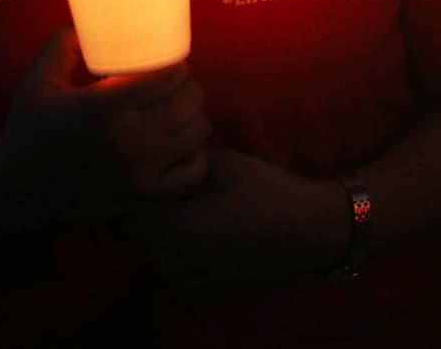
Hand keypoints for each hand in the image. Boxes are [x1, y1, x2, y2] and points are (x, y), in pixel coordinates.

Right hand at [0, 28, 209, 222]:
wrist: (14, 191)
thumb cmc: (29, 130)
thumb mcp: (39, 80)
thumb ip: (64, 44)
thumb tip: (88, 22)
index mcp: (106, 106)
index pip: (171, 75)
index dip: (175, 66)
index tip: (167, 67)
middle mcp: (130, 138)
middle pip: (190, 100)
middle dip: (186, 88)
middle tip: (173, 89)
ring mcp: (142, 172)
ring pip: (198, 131)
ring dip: (192, 118)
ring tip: (176, 115)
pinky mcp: (146, 199)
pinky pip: (194, 173)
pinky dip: (195, 157)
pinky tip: (180, 149)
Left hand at [124, 149, 349, 290]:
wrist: (310, 229)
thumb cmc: (268, 191)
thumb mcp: (225, 165)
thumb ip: (184, 164)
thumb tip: (159, 157)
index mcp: (179, 227)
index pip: (130, 212)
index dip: (134, 188)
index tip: (145, 168)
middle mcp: (178, 257)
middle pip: (138, 234)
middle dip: (143, 209)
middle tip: (160, 181)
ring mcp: (192, 274)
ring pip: (154, 252)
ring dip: (157, 230)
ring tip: (177, 203)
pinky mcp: (206, 281)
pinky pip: (173, 266)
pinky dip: (173, 248)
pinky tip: (193, 227)